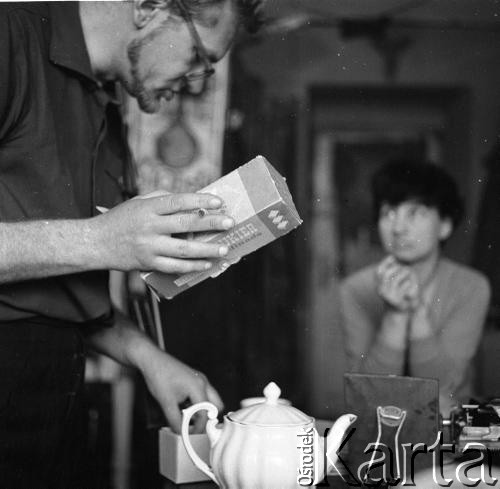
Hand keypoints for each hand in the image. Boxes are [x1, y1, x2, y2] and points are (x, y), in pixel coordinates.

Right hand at [92, 191, 233, 273]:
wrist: (94, 243)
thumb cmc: (119, 220)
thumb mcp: (137, 202)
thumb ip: (161, 198)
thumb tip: (190, 199)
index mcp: (147, 208)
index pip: (178, 201)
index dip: (199, 201)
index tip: (218, 201)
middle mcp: (149, 227)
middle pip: (185, 225)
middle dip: (210, 223)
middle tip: (229, 222)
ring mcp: (149, 247)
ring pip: (183, 250)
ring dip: (207, 249)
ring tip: (224, 248)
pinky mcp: (148, 263)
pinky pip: (174, 267)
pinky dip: (192, 266)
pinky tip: (207, 263)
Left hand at [139, 348, 223, 433]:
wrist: (151, 360)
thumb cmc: (159, 375)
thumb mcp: (166, 402)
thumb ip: (175, 420)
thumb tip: (180, 431)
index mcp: (198, 387)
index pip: (205, 413)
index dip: (198, 427)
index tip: (191, 434)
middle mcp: (202, 381)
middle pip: (216, 405)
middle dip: (207, 417)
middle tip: (195, 425)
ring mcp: (199, 378)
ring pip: (210, 399)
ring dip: (202, 409)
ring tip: (187, 415)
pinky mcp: (194, 378)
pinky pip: (203, 393)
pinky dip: (197, 403)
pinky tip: (184, 406)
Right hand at [376, 256, 419, 310]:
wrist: (399, 312)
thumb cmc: (398, 294)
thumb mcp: (392, 282)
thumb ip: (391, 271)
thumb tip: (392, 257)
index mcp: (378, 284)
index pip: (379, 270)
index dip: (385, 262)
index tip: (393, 257)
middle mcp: (381, 290)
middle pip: (389, 272)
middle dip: (399, 268)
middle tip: (407, 269)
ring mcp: (388, 295)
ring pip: (398, 277)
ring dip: (406, 274)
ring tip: (410, 275)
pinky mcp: (396, 300)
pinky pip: (406, 286)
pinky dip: (411, 284)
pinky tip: (412, 287)